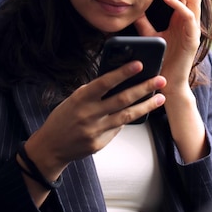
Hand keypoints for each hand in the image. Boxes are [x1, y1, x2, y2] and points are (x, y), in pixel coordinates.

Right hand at [24, 61, 165, 179]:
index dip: (122, 73)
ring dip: (146, 106)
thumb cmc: (63, 118)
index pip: (105, 82)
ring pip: (127, 116)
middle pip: (122, 99)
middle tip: (160, 80)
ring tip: (160, 98)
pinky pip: (119, 128)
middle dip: (144, 88)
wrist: (51, 147)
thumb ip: (94, 92)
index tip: (139, 64)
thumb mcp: (74, 99)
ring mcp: (96, 130)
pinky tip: (141, 112)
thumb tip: (118, 81)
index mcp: (81, 99)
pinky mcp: (100, 143)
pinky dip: (130, 119)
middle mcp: (89, 114)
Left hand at [134, 0, 202, 91]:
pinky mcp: (193, 38)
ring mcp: (194, 27)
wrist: (168, 81)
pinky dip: (178, 4)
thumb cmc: (161, 59)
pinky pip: (188, 16)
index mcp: (184, 16)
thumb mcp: (150, 35)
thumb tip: (133, 7)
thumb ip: (144, 21)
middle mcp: (191, 19)